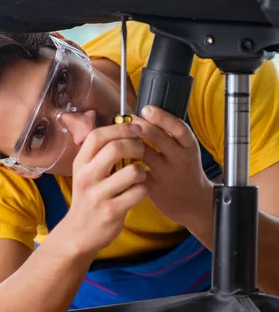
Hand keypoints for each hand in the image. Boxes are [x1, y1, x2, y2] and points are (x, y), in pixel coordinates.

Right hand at [63, 121, 147, 255]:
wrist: (79, 233)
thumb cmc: (88, 199)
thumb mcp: (85, 173)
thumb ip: (100, 153)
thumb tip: (123, 127)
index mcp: (80, 164)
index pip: (98, 135)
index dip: (120, 128)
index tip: (135, 128)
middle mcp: (87, 177)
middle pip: (116, 148)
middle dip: (136, 145)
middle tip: (143, 150)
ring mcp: (99, 195)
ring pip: (133, 171)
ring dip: (143, 170)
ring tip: (140, 174)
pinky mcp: (112, 211)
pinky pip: (139, 192)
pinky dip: (144, 189)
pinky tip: (139, 191)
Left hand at [131, 106, 213, 227]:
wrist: (193, 202)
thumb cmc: (185, 171)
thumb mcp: (186, 150)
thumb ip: (171, 135)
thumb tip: (146, 113)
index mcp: (190, 147)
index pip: (179, 128)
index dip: (162, 117)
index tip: (146, 109)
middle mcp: (180, 159)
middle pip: (158, 138)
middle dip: (139, 126)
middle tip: (126, 120)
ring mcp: (167, 175)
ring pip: (145, 154)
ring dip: (130, 143)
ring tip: (120, 136)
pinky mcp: (154, 188)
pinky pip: (137, 171)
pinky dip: (126, 162)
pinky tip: (119, 155)